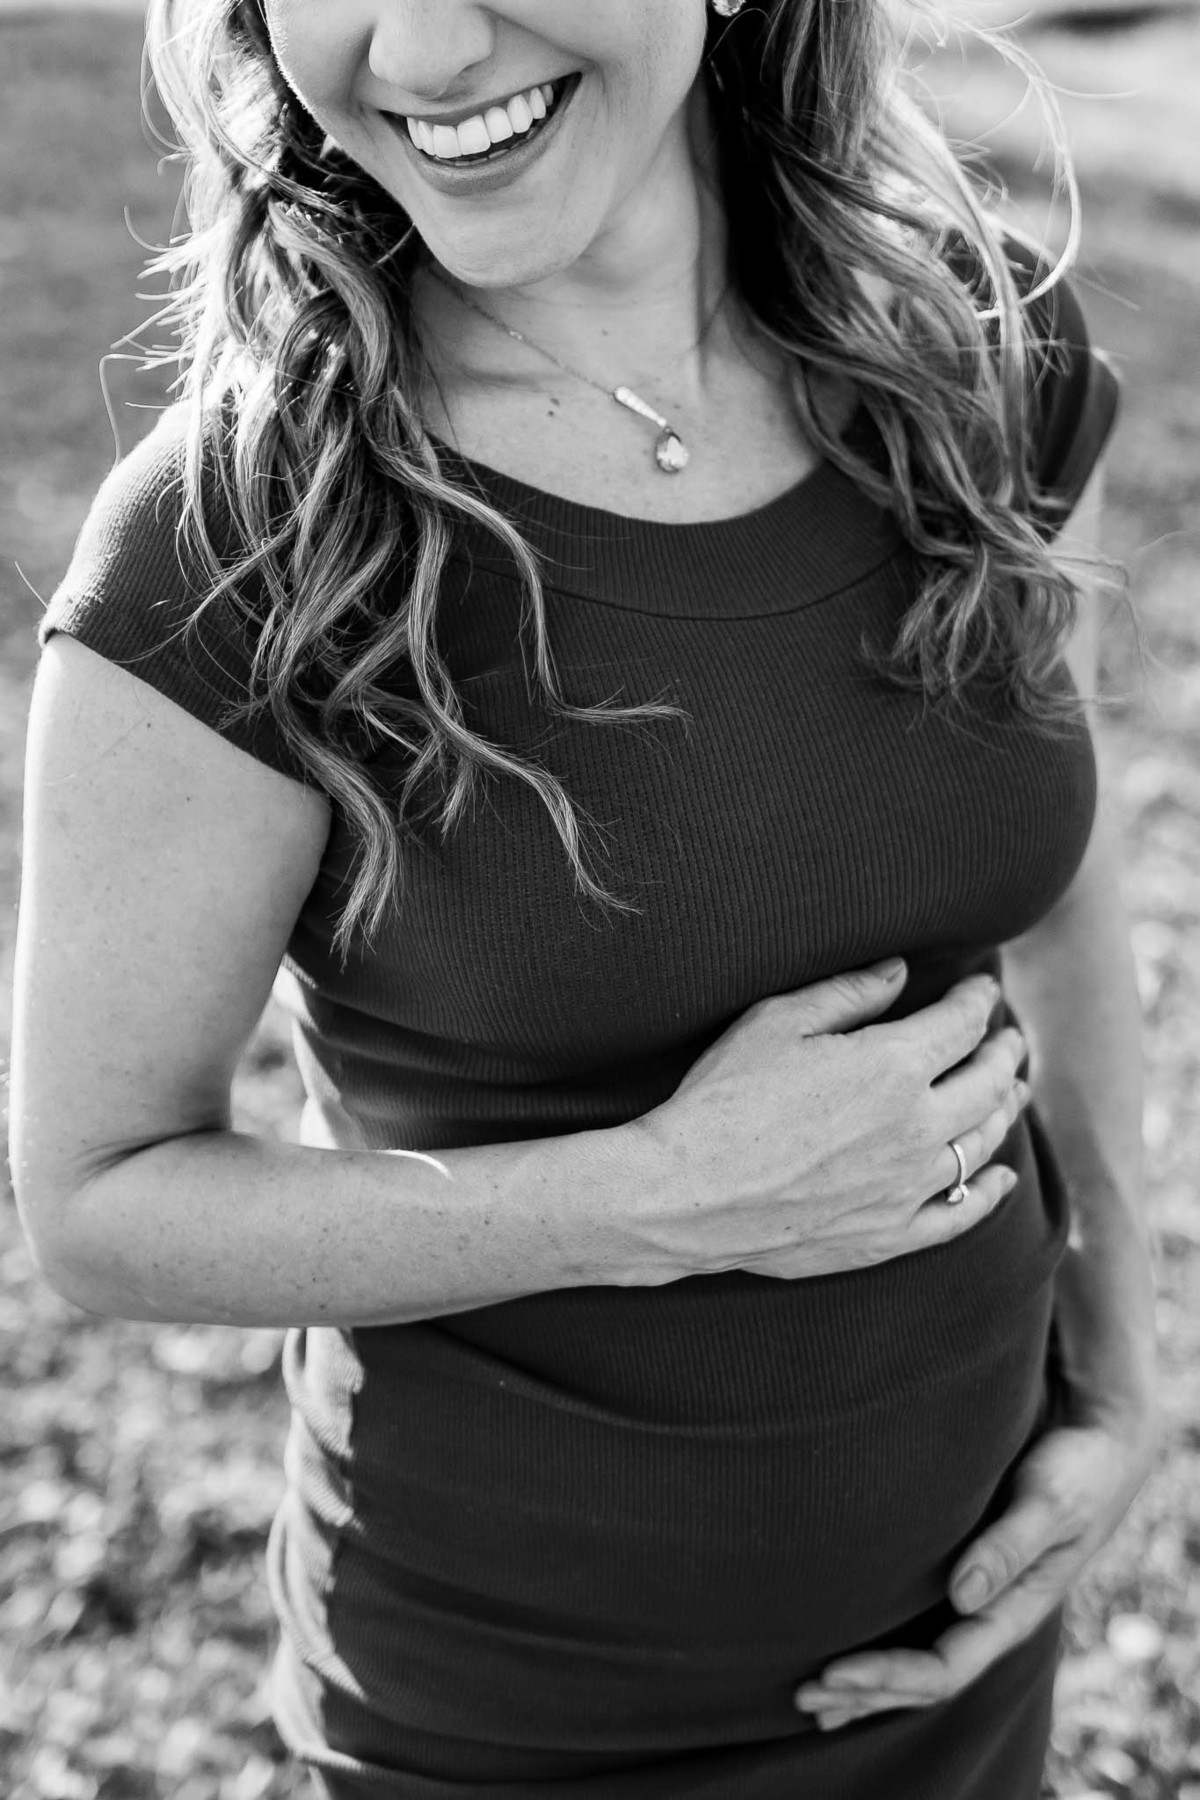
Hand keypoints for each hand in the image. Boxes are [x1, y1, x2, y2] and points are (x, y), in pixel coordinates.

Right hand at [629, 960, 1030, 1282]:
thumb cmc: (722, 1099)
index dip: (980, 1001)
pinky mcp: (889, 1235)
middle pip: (987, 1083)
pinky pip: (960, 1215)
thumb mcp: (775, 1024)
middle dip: (1004, 1053)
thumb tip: (899, 973)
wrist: (687, 1195)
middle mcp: (916, 1128)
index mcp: (892, 1066)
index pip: (961, 1024)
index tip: (985, 991)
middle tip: (1009, 1039)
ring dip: (1004, 1112)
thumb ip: (847, 994)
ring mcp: (908, 1187)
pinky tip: (1001, 1178)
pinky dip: (988, 1193)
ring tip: (1011, 1092)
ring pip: (981, 1144)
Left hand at [793, 1399, 1160, 1730]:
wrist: (1102, 1445)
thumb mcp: (1051, 1504)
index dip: (888, 1676)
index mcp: (1015, 1609)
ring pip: (919, 1660)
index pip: (945, 1667)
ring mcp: (981, 1600)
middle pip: (924, 1679)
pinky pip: (921, 1628)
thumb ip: (1010, 1547)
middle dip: (866, 1693)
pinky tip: (845, 1659)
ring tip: (809, 1699)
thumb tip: (962, 1596)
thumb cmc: (1078, 1470)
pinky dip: (882, 1651)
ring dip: (868, 1684)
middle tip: (800, 1697)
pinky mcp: (967, 1572)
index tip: (833, 1672)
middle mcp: (993, 1614)